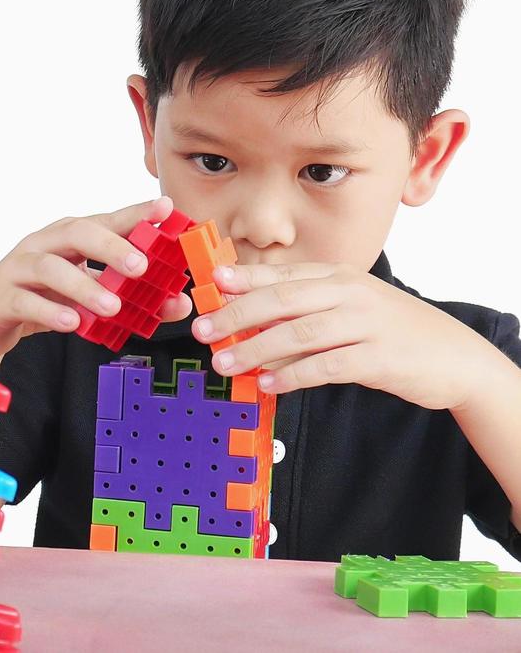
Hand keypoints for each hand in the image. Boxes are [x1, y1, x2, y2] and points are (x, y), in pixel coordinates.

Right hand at [0, 197, 193, 364]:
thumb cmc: (40, 301)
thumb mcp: (87, 299)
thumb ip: (129, 298)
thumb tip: (178, 303)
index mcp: (66, 239)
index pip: (104, 220)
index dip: (135, 213)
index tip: (166, 208)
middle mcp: (42, 245)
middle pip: (76, 233)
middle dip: (111, 245)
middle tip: (142, 265)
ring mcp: (18, 269)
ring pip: (51, 267)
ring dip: (84, 285)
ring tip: (113, 306)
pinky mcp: (2, 298)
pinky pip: (26, 301)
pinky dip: (51, 312)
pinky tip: (73, 323)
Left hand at [194, 262, 496, 408]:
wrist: (455, 357)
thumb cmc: (390, 331)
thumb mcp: (348, 309)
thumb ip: (304, 313)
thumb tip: (248, 329)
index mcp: (339, 277)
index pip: (283, 275)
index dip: (244, 279)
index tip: (211, 284)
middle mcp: (350, 294)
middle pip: (282, 300)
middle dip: (237, 315)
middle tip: (204, 330)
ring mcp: (366, 324)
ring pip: (299, 333)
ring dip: (256, 349)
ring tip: (226, 363)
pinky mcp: (378, 358)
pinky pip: (327, 366)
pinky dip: (293, 375)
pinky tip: (269, 384)